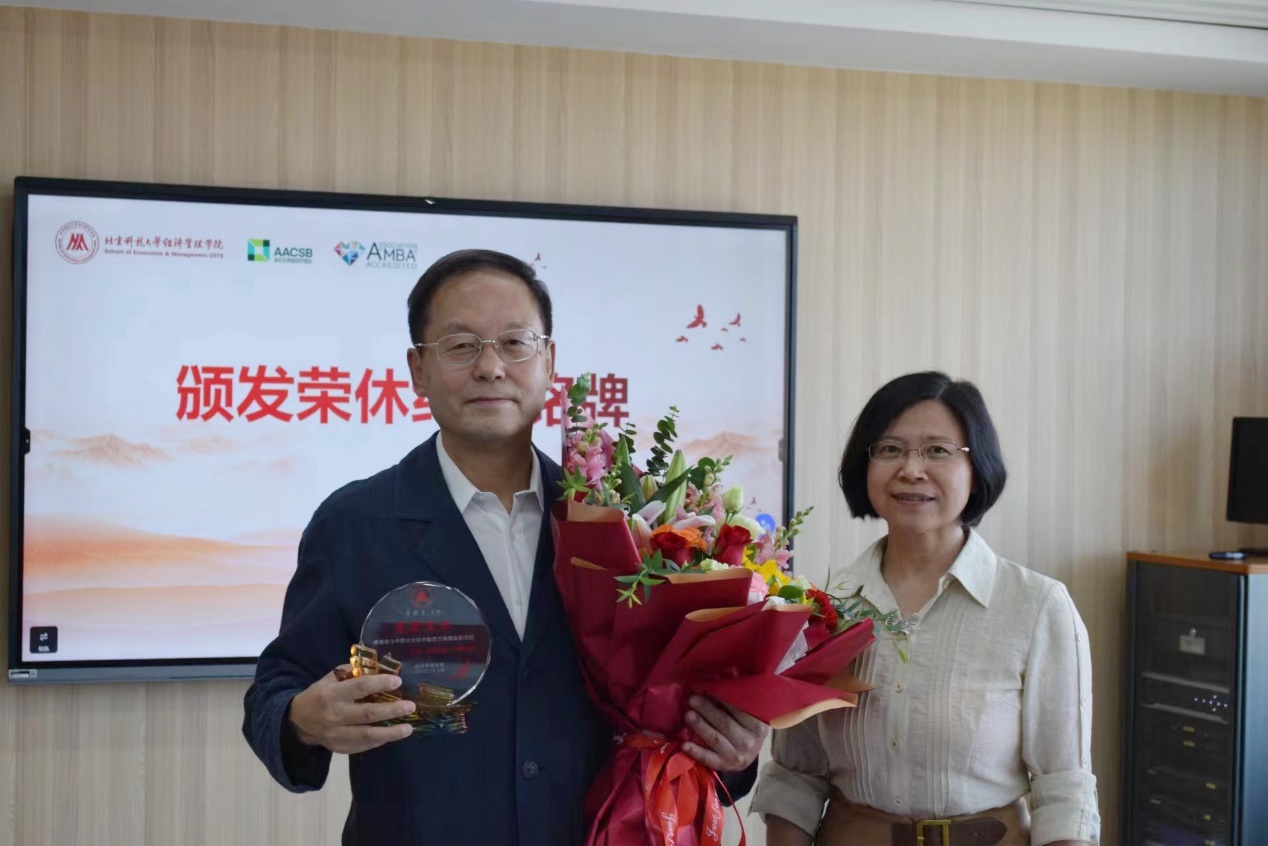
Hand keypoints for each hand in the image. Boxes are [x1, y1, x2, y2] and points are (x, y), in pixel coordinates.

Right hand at [287, 665, 416, 754]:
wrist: (298, 721)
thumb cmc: (320, 695)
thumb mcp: (330, 679)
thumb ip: (352, 673)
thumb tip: (379, 668)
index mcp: (332, 694)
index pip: (360, 687)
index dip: (380, 683)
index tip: (398, 681)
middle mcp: (335, 715)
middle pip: (368, 713)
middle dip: (392, 710)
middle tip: (410, 706)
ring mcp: (337, 734)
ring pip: (368, 735)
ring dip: (391, 732)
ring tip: (408, 728)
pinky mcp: (340, 747)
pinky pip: (363, 745)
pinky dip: (379, 741)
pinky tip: (393, 736)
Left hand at [681, 695, 767, 771]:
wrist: (749, 753)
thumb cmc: (745, 727)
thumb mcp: (749, 713)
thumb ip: (736, 699)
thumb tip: (713, 681)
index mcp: (757, 725)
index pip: (738, 709)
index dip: (720, 696)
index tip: (704, 687)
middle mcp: (749, 741)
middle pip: (724, 722)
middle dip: (707, 709)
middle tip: (692, 699)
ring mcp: (737, 755)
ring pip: (715, 738)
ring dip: (700, 726)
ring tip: (688, 714)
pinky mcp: (725, 766)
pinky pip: (709, 759)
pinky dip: (696, 752)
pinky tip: (684, 745)